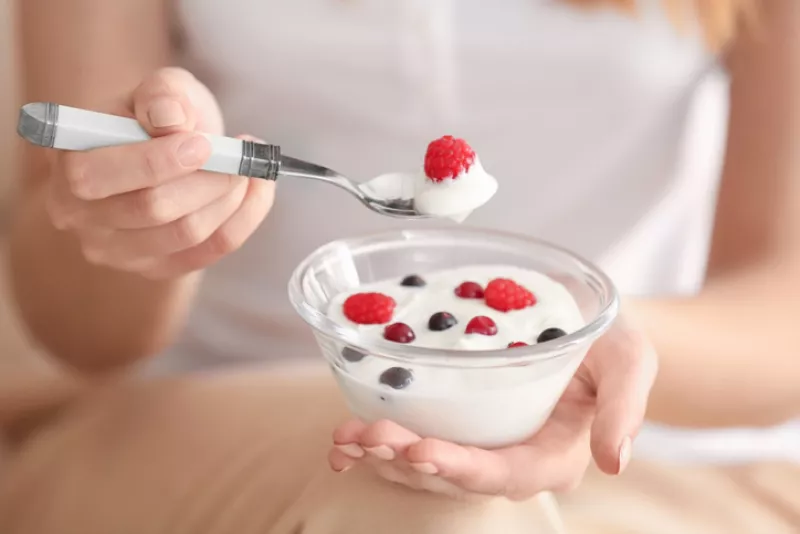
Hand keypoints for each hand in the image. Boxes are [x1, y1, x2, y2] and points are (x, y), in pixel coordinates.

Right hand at [45, 67, 274, 278]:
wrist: (168, 151)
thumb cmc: (156, 119)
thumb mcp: (158, 90)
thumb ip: (162, 94)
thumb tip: (171, 117)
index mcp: (66, 165)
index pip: (96, 176)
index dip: (155, 162)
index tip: (204, 143)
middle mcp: (80, 217)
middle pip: (151, 209)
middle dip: (206, 179)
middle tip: (239, 155)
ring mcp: (118, 251)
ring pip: (186, 234)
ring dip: (229, 198)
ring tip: (247, 167)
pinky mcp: (157, 268)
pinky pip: (209, 251)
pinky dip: (243, 218)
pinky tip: (256, 189)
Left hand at [328, 315, 657, 500]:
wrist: (590, 326)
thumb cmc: (611, 344)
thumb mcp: (629, 361)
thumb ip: (624, 408)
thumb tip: (614, 462)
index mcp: (553, 455)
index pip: (504, 473)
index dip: (461, 467)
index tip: (420, 449)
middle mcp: (512, 458)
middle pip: (454, 474)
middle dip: (405, 459)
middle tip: (364, 438)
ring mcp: (483, 443)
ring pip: (428, 464)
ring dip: (384, 454)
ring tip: (344, 439)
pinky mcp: (461, 424)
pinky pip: (418, 441)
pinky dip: (381, 443)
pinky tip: (345, 439)